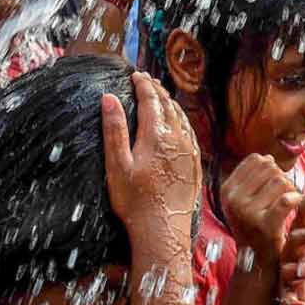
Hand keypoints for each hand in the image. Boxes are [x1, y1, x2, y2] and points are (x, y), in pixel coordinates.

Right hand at [102, 71, 200, 248]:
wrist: (164, 229)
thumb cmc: (135, 200)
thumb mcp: (117, 165)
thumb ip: (114, 129)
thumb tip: (109, 98)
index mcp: (156, 135)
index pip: (151, 100)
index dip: (143, 85)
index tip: (136, 75)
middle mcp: (177, 138)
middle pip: (168, 105)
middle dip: (157, 90)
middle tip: (147, 81)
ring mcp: (189, 151)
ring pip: (182, 118)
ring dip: (170, 104)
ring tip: (161, 96)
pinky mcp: (195, 163)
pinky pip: (190, 133)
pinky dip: (181, 120)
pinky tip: (178, 123)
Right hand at [219, 155, 304, 265]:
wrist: (257, 262)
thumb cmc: (256, 227)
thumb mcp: (246, 201)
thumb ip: (254, 177)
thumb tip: (267, 157)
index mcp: (227, 190)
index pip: (255, 160)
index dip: (271, 167)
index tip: (274, 184)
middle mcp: (233, 199)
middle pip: (269, 168)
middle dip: (283, 178)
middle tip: (286, 195)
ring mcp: (247, 212)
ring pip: (280, 181)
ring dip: (292, 189)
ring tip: (291, 203)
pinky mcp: (265, 225)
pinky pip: (286, 200)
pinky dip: (296, 199)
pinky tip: (297, 205)